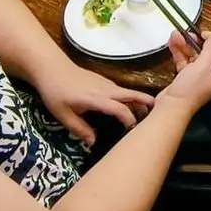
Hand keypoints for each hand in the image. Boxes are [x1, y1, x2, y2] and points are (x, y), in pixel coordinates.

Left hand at [39, 63, 153, 145]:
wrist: (51, 68)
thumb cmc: (55, 92)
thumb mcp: (62, 115)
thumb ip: (79, 129)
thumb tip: (94, 143)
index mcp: (96, 98)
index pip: (119, 108)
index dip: (129, 119)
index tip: (134, 131)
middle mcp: (105, 89)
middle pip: (130, 94)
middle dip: (145, 103)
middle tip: (159, 113)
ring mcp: (105, 83)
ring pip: (127, 92)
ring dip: (139, 101)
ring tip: (147, 114)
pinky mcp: (103, 81)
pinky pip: (121, 90)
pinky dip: (129, 98)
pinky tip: (128, 107)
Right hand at [162, 31, 210, 116]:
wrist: (171, 107)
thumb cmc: (190, 89)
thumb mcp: (204, 66)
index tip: (204, 34)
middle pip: (209, 50)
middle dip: (197, 40)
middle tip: (187, 34)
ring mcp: (199, 75)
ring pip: (195, 53)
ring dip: (185, 43)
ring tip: (175, 35)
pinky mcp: (186, 76)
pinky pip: (185, 59)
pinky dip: (179, 51)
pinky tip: (172, 43)